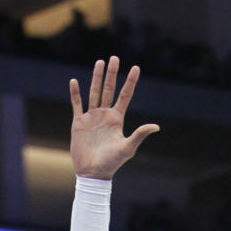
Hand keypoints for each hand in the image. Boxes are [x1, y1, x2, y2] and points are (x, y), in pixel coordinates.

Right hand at [70, 56, 158, 179]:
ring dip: (96, 78)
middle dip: (112, 74)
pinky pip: (77, 104)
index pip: (125, 96)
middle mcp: (105, 115)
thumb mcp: (127, 148)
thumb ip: (139, 135)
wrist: (93, 173)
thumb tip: (156, 126)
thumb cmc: (112, 163)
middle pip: (109, 90)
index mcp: (117, 119)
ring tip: (100, 62)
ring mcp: (91, 118)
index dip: (130, 82)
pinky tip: (74, 82)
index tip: (136, 68)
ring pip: (94, 93)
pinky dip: (75, 93)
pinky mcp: (79, 123)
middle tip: (114, 57)